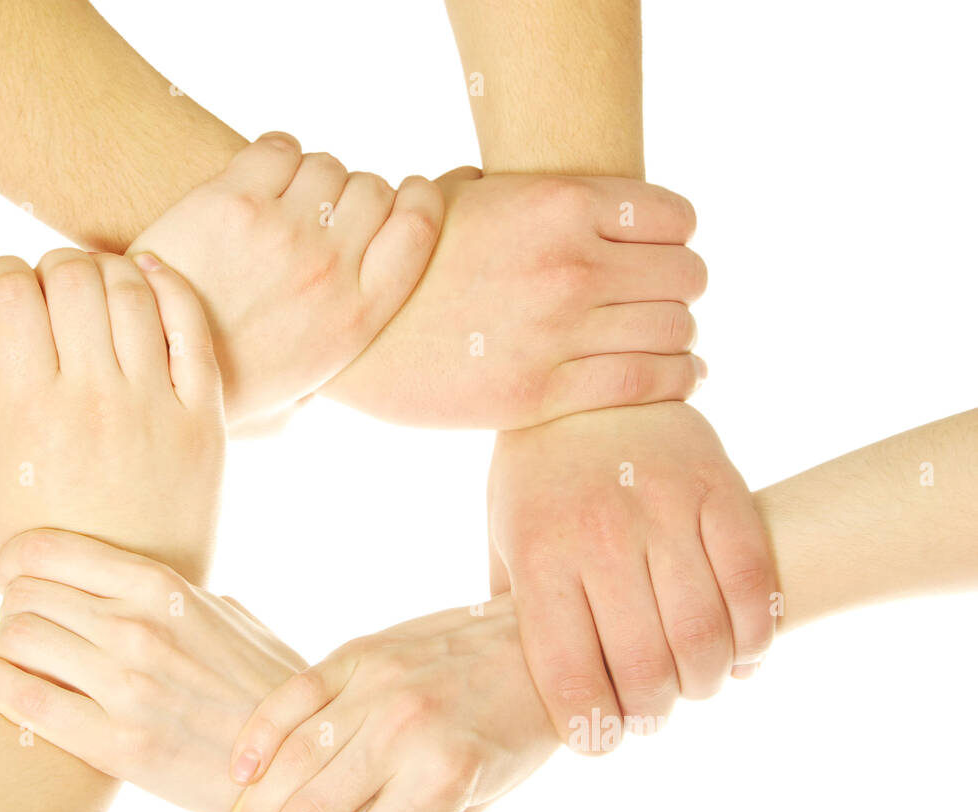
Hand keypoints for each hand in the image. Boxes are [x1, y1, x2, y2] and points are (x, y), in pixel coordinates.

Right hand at [0, 249, 223, 582]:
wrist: (127, 605)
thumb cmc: (48, 555)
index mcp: (31, 415)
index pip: (9, 294)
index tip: (1, 287)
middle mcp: (95, 400)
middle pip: (72, 278)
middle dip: (52, 266)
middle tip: (51, 287)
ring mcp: (156, 406)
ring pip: (131, 289)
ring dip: (106, 270)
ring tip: (97, 287)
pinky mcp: (205, 418)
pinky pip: (192, 326)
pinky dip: (169, 286)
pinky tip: (150, 277)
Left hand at [0, 530, 304, 811]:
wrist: (292, 760)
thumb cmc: (261, 683)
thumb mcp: (226, 616)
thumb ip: (171, 593)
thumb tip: (123, 579)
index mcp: (163, 586)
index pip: (47, 550)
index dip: (13, 559)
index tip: (11, 574)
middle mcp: (139, 628)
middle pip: (23, 593)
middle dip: (8, 604)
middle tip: (16, 620)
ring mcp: (128, 687)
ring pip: (14, 639)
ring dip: (1, 643)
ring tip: (11, 653)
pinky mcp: (117, 745)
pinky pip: (25, 702)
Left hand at [128, 132, 443, 424]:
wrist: (145, 366)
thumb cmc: (221, 389)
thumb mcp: (297, 399)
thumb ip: (334, 365)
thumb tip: (350, 361)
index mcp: (358, 317)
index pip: (420, 225)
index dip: (419, 198)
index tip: (405, 194)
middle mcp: (331, 270)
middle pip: (373, 189)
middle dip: (353, 193)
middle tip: (322, 211)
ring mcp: (283, 232)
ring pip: (326, 165)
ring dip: (310, 176)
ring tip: (282, 201)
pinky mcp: (232, 202)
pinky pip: (278, 148)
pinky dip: (274, 155)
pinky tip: (255, 180)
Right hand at [223, 596, 553, 811]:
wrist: (538, 643)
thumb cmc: (514, 731)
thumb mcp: (484, 794)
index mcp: (446, 778)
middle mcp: (406, 731)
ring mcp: (378, 686)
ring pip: (290, 759)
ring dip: (254, 811)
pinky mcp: (359, 653)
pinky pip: (291, 698)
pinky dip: (256, 739)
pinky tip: (242, 775)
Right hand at [327, 169, 707, 428]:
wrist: (353, 337)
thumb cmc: (408, 264)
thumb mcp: (461, 200)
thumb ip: (523, 192)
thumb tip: (563, 193)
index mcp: (557, 203)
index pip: (674, 217)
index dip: (678, 237)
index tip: (666, 253)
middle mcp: (570, 264)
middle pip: (686, 276)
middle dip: (681, 289)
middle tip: (667, 301)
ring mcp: (559, 332)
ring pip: (674, 331)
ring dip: (680, 336)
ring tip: (675, 342)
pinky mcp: (544, 393)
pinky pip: (647, 383)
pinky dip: (677, 379)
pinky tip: (680, 375)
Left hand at [488, 402, 775, 752]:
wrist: (592, 378)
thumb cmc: (539, 475)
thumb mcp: (504, 536)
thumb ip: (514, 611)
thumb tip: (522, 686)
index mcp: (541, 556)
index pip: (571, 677)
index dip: (591, 731)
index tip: (599, 741)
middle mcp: (603, 537)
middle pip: (647, 670)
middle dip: (652, 715)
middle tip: (649, 714)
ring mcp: (667, 512)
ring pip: (707, 639)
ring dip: (706, 684)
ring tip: (692, 684)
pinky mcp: (722, 490)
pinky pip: (756, 588)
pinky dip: (755, 640)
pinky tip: (739, 653)